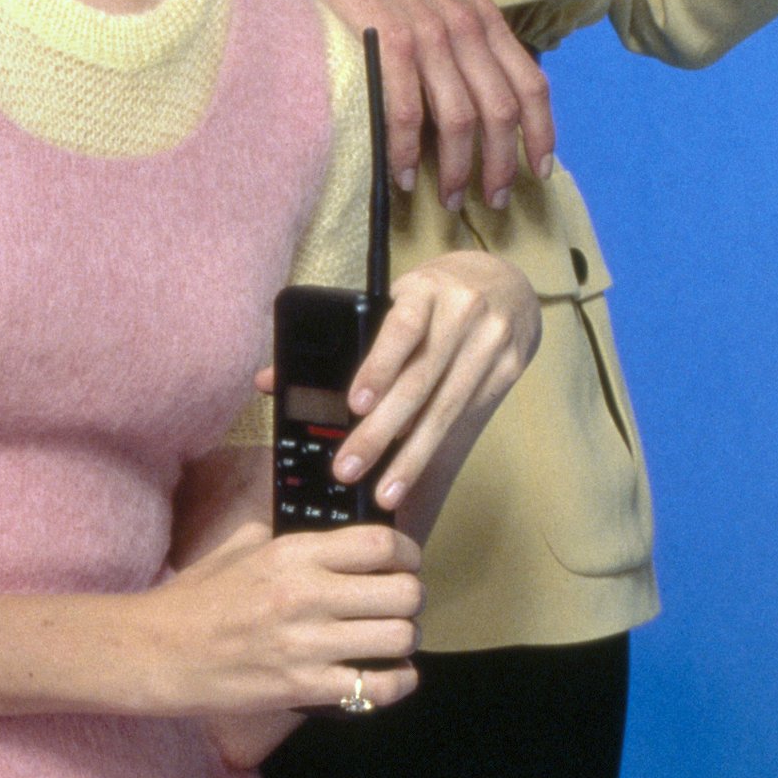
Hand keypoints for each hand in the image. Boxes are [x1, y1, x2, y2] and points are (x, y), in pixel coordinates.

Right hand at [132, 520, 421, 725]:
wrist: (154, 653)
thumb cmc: (193, 600)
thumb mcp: (237, 549)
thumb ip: (281, 534)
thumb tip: (318, 529)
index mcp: (292, 554)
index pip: (381, 544)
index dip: (407, 554)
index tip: (405, 563)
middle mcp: (306, 595)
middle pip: (403, 592)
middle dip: (410, 600)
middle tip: (397, 606)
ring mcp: (306, 644)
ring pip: (399, 638)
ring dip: (404, 640)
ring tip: (390, 641)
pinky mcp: (303, 688)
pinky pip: (376, 688)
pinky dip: (396, 684)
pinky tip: (392, 677)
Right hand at [308, 0, 554, 213]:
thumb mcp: (445, 6)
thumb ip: (468, 48)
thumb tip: (479, 111)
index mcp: (486, 19)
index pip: (531, 83)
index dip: (542, 132)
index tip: (540, 171)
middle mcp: (466, 27)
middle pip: (500, 110)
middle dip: (501, 164)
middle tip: (493, 200)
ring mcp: (429, 36)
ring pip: (459, 119)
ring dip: (457, 168)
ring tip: (449, 199)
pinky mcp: (389, 45)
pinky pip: (406, 112)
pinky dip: (407, 152)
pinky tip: (404, 176)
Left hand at [333, 253, 539, 527]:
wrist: (506, 285)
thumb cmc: (433, 299)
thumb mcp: (392, 301)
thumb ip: (340, 341)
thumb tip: (269, 381)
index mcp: (425, 290)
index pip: (402, 328)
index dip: (379, 366)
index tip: (356, 404)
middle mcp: (463, 313)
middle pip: (420, 381)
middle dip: (382, 431)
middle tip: (348, 468)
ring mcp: (490, 344)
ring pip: (445, 409)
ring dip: (411, 457)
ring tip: (384, 492)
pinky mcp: (507, 372)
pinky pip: (466, 419)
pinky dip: (435, 449)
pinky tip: (413, 472)